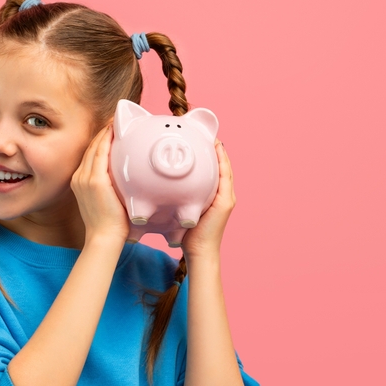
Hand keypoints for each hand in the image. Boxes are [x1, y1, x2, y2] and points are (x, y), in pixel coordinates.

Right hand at [71, 124, 129, 247]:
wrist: (104, 237)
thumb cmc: (109, 224)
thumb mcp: (105, 202)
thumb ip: (109, 187)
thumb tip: (124, 179)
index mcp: (79, 181)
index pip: (89, 155)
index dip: (99, 141)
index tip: (110, 131)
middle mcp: (79, 177)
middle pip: (90, 148)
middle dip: (102, 133)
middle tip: (114, 121)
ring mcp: (85, 178)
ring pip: (94, 148)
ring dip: (105, 133)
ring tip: (115, 122)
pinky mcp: (95, 180)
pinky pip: (100, 154)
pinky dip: (107, 140)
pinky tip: (115, 132)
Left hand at [181, 138, 235, 258]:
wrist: (199, 251)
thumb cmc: (187, 234)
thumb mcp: (181, 210)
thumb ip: (176, 197)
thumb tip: (158, 186)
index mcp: (214, 196)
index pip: (213, 172)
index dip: (210, 157)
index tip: (201, 142)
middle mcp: (223, 195)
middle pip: (222, 167)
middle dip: (216, 151)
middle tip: (208, 135)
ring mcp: (227, 198)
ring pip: (226, 169)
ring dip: (221, 153)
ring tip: (213, 138)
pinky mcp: (226, 201)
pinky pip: (225, 177)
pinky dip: (222, 163)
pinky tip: (217, 150)